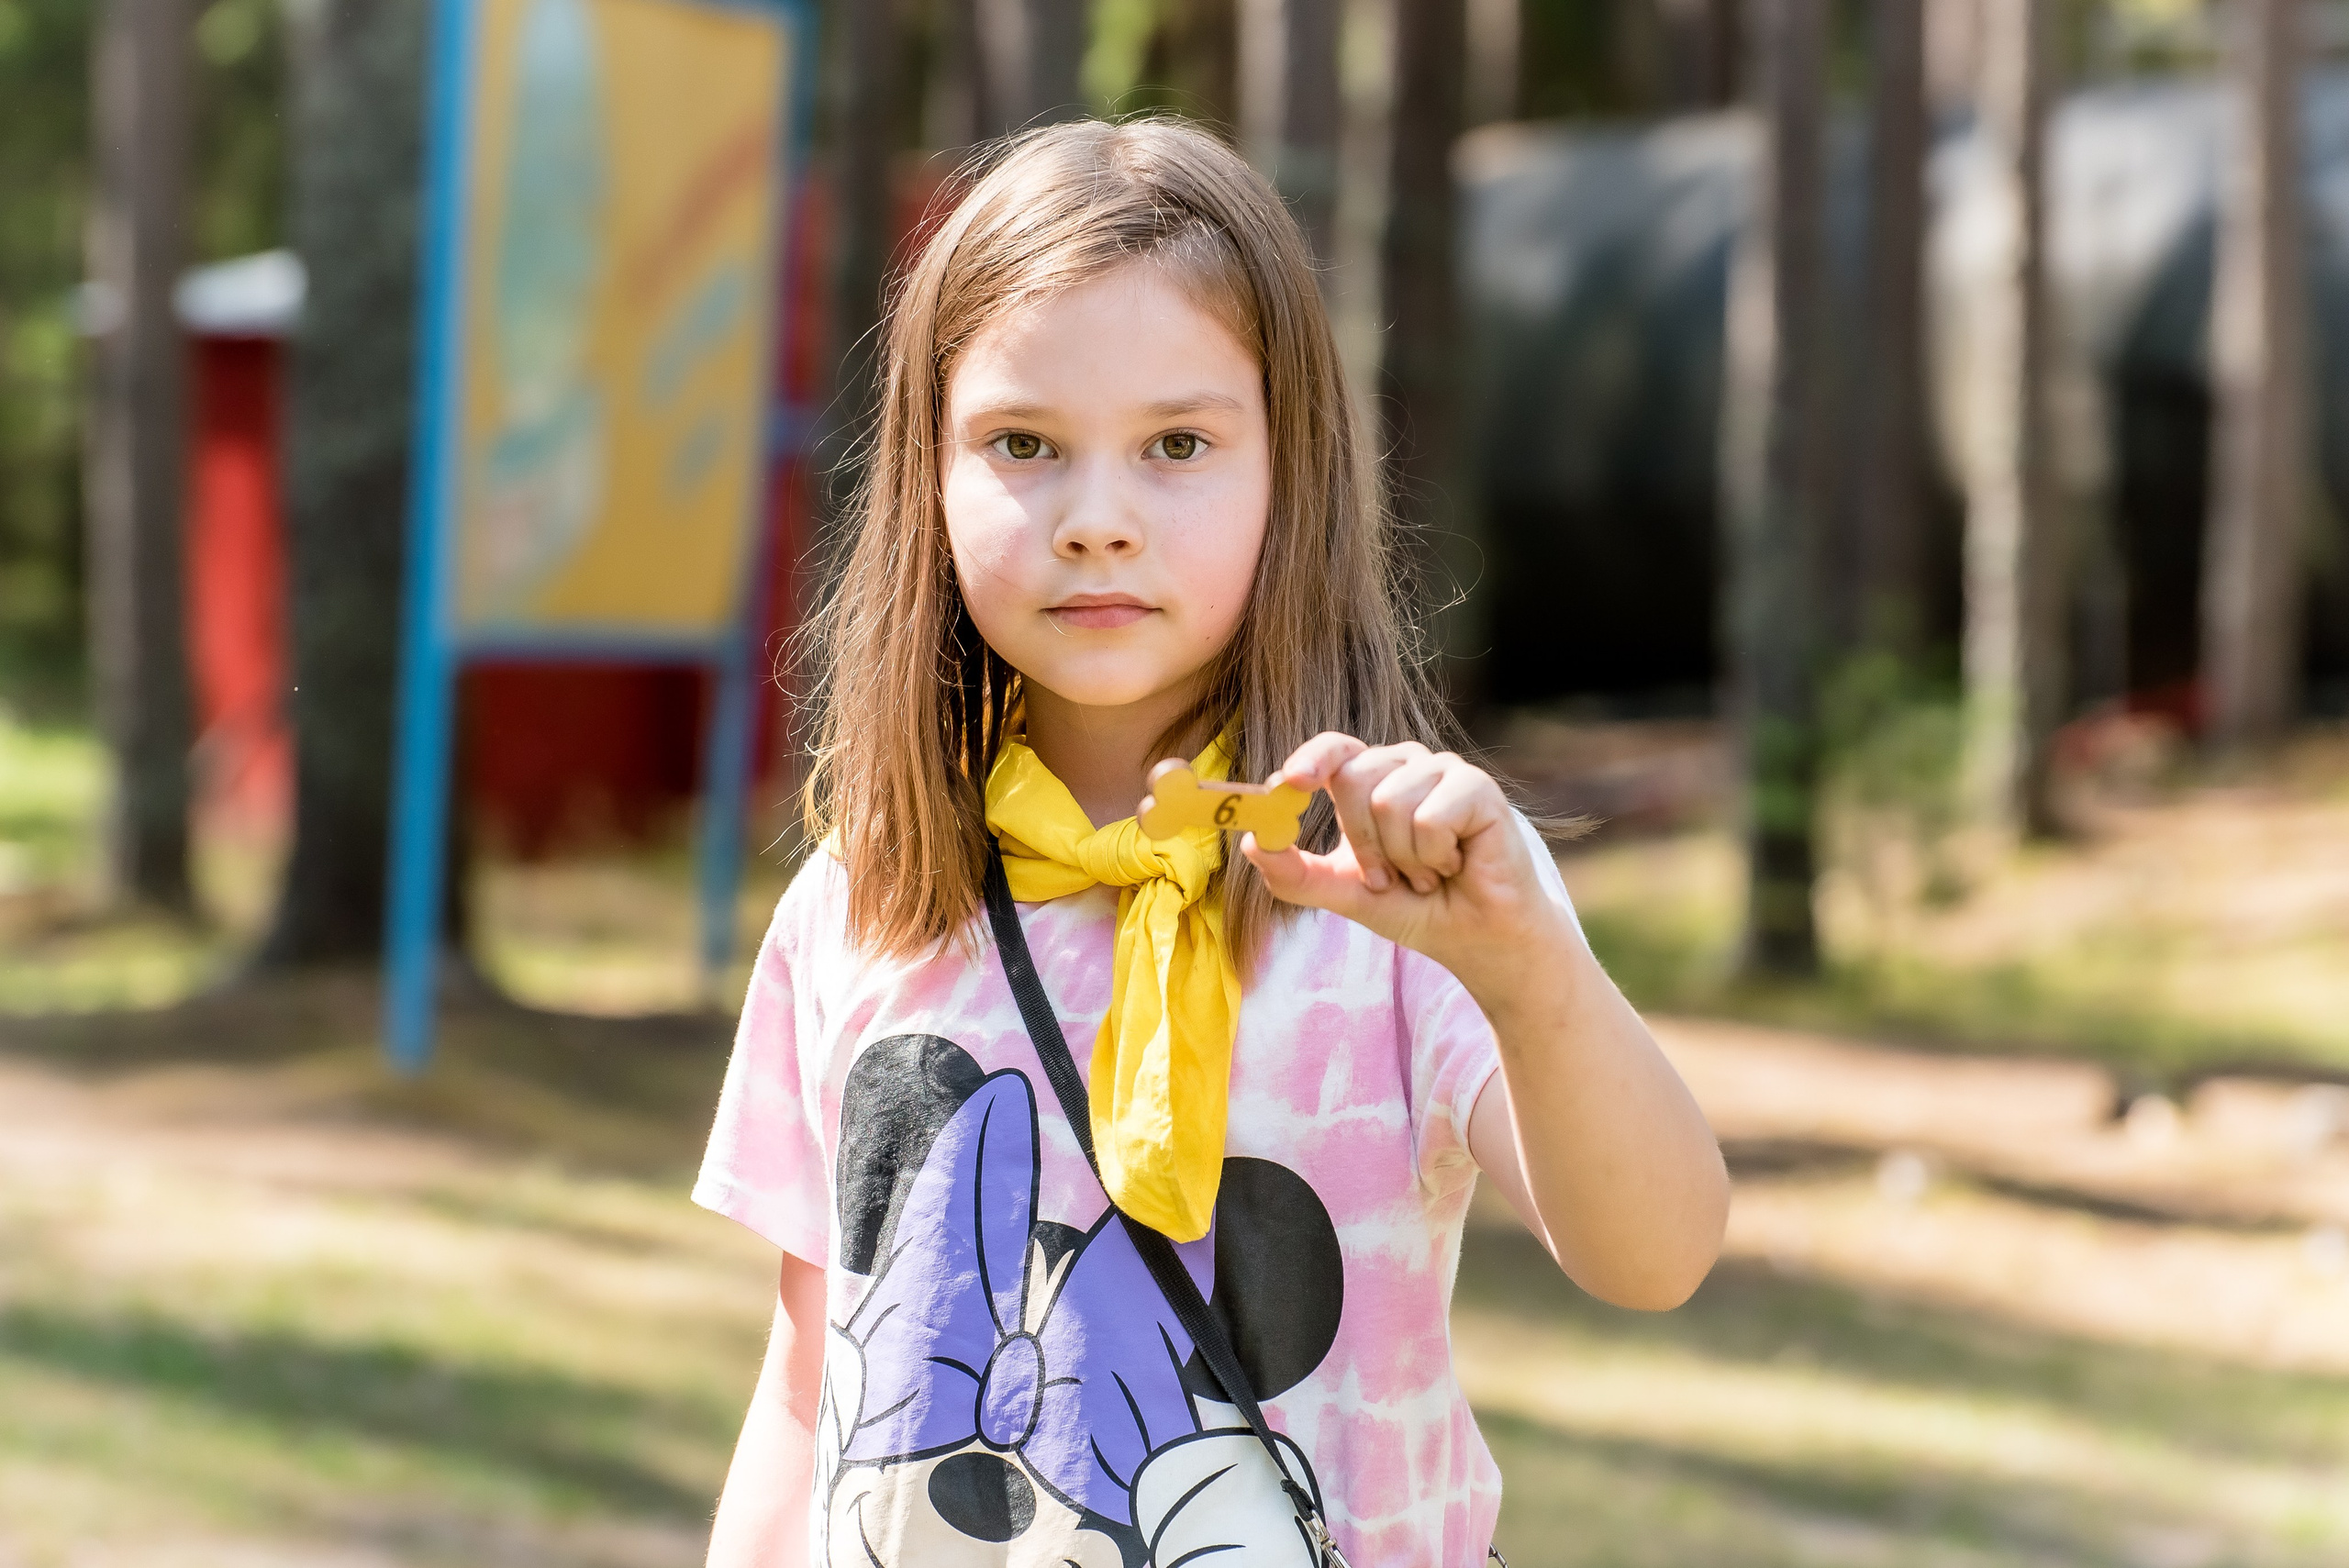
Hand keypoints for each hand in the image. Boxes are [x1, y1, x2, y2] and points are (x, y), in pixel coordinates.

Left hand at [1239, 733, 1567, 986]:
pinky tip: (1456, 865)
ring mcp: (1444, 772)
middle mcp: (1406, 765)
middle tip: (1389, 877)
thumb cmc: (1415, 907)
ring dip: (1404, 858)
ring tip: (1429, 873)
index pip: (1334, 749)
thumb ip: (1296, 873)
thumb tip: (1252, 842)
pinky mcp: (1479, 788)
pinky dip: (1435, 856)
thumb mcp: (1344, 893)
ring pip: (1390, 801)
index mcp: (1372, 779)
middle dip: (1362, 844)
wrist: (1476, 939)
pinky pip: (1430, 818)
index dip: (1310, 759)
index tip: (1289, 784)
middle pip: (1352, 777)